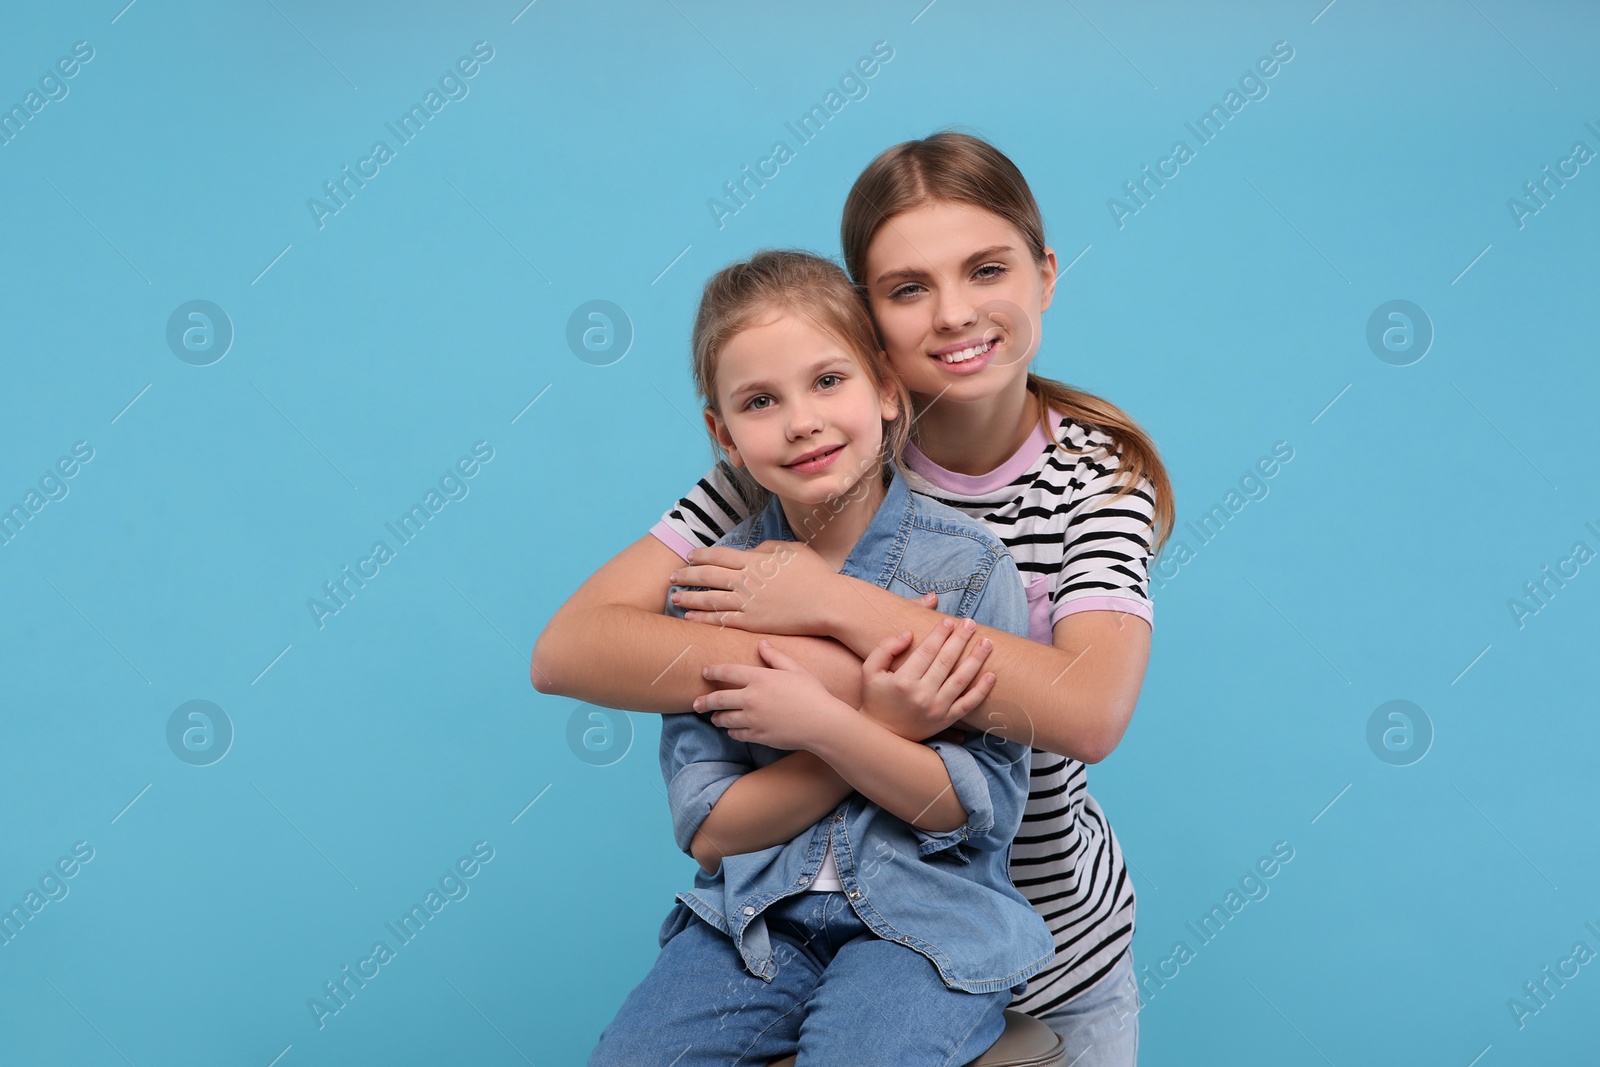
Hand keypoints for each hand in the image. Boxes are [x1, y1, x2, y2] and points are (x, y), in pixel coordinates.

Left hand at [670, 540, 841, 635]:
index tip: (689, 556)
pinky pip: (721, 621)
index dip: (701, 556)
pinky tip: (690, 620)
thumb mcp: (792, 550)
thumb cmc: (815, 575)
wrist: (827, 604)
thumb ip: (769, 548)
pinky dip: (703, 620)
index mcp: (755, 560)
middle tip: (672, 577)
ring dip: (689, 599)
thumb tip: (754, 551)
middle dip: (687, 576)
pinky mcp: (752, 623)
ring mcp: (747, 603)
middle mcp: (746, 580)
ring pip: (709, 599)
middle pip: (707, 576)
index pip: (719, 555)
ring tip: (675, 599)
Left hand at [696, 640, 853, 750]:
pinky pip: (737, 734)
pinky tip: (732, 730)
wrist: (822, 723)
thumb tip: (761, 644)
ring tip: (714, 718)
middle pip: (719, 699)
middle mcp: (752, 699)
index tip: (705, 672)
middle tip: (696, 703)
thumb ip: (775, 657)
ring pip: (725, 719)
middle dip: (704, 701)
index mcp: (760, 678)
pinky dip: (732, 731)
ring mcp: (753, 719)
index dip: (713, 671)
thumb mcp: (795, 669)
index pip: (728, 672)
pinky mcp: (758, 736)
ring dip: (717, 718)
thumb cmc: (813, 693)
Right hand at [859, 617, 996, 742]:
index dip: (940, 634)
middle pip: (946, 661)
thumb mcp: (870, 671)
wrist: (882, 735)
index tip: (948, 621)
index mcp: (903, 681)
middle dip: (960, 639)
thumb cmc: (875, 698)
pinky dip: (982, 691)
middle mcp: (922, 695)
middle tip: (971, 623)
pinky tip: (991, 675)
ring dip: (976, 659)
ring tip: (986, 642)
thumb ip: (885, 648)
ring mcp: (936, 709)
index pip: (927, 651)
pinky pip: (968, 704)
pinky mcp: (946, 720)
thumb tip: (909, 634)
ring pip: (961, 680)